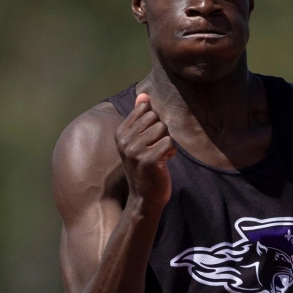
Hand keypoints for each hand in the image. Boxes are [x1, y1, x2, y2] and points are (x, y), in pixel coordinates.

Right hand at [114, 93, 176, 215]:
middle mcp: (125, 141)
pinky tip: (165, 161)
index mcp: (120, 133)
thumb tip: (143, 94)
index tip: (149, 139)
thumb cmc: (143, 167)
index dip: (153, 122)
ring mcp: (135, 151)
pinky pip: (169, 142)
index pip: (144, 110)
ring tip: (160, 155)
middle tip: (155, 148)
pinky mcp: (149, 160)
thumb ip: (139, 116)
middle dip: (161, 132)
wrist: (144, 197)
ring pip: (163, 129)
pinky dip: (171, 151)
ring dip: (166, 142)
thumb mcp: (137, 141)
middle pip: (155, 118)